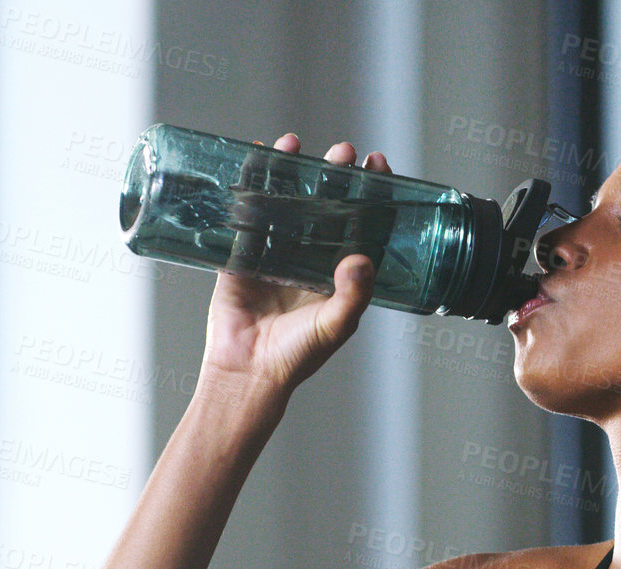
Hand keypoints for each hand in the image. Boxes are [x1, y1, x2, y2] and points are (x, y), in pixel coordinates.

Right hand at [197, 133, 392, 397]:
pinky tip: (256, 157)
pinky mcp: (242, 254)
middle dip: (334, 175)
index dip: (371, 193)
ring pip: (286, 201)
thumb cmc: (297, 356)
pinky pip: (246, 212)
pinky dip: (250, 184)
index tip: (377, 165)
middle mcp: (310, 256)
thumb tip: (362, 257)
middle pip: (325, 203)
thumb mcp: (335, 326)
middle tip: (342, 151)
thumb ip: (353, 295)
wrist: (248, 371)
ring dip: (291, 171)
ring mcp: (275, 252)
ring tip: (296, 144)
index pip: (361, 221)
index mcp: (338, 271)